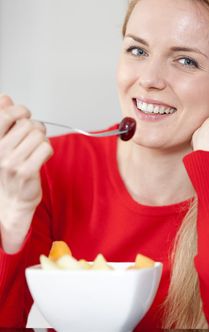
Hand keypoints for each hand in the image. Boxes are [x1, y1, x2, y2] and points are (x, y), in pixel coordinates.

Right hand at [0, 94, 52, 252]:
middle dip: (35, 129)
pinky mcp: (27, 172)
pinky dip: (48, 150)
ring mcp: (12, 162)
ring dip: (42, 140)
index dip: (20, 110)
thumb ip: (4, 120)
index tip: (25, 115)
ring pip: (39, 135)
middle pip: (28, 124)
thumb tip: (5, 98)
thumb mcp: (3, 143)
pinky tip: (42, 157)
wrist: (13, 200)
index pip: (5, 115)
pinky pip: (46, 148)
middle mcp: (0, 151)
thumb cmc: (11, 170)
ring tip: (37, 150)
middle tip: (33, 139)